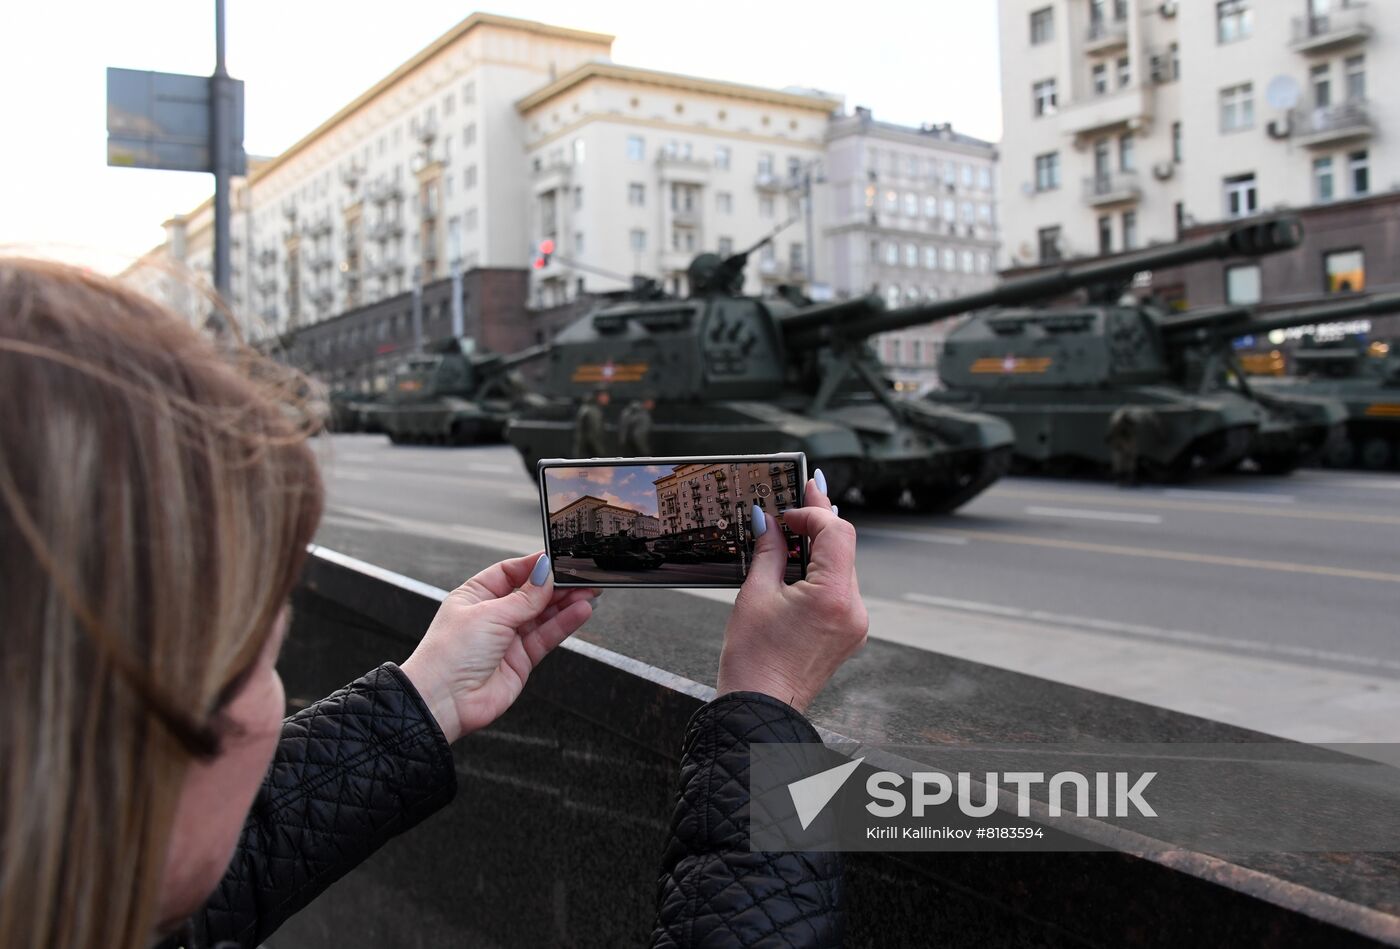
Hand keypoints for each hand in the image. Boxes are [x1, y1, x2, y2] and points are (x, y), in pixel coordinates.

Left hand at [401, 553, 597, 742]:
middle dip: (556, 585)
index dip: (535, 566)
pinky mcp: (521, 659)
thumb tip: (545, 574)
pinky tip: (580, 612)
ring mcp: (508, 638)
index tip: (557, 560)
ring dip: (566, 603)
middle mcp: (492, 615)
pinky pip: (547, 636)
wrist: (444, 700)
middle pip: (531, 593)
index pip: (511, 572)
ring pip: (543, 615)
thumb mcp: (489, 614)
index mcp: (476, 595)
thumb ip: (524, 598)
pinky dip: (565, 624)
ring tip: (589, 592)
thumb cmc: (450, 654)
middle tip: (582, 577)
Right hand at [716, 471, 867, 711]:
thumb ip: (767, 550)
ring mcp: (855, 623)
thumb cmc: (753, 660)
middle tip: (807, 488)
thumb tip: (767, 520)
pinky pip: (841, 590)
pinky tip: (803, 560)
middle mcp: (853, 608)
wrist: (760, 708)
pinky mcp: (849, 633)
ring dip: (821, 545)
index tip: (788, 508)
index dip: (813, 511)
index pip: (836, 532)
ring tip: (798, 524)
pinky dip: (823, 571)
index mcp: (833, 596)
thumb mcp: (754, 594)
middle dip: (820, 520)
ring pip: (843, 567)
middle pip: (844, 547)